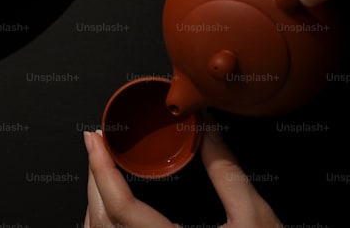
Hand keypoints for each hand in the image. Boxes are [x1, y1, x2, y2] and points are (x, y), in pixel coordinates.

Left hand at [83, 127, 280, 227]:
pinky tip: (111, 207)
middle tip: (97, 146)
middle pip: (104, 220)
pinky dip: (104, 224)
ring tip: (101, 172)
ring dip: (96, 202)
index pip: (121, 207)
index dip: (102, 169)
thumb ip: (227, 173)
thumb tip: (209, 132)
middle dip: (95, 177)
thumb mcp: (255, 218)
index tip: (95, 140)